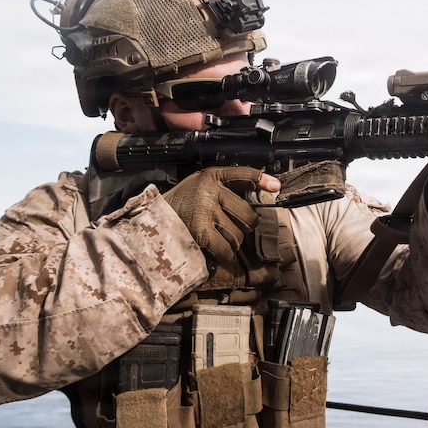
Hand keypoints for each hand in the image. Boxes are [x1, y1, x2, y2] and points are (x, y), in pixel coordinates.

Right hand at [162, 167, 279, 265]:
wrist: (151, 219)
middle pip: (248, 214)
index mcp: (212, 177)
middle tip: (232, 225)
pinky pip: (227, 248)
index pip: (243, 174)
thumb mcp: (201, 184)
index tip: (276, 186)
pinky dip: (225, 253)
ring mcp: (206, 212)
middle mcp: (211, 192)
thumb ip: (229, 185)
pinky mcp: (201, 233)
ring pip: (238, 234)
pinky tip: (216, 249)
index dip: (262, 179)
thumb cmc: (181, 203)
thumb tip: (269, 188)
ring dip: (232, 240)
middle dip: (245, 225)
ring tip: (217, 236)